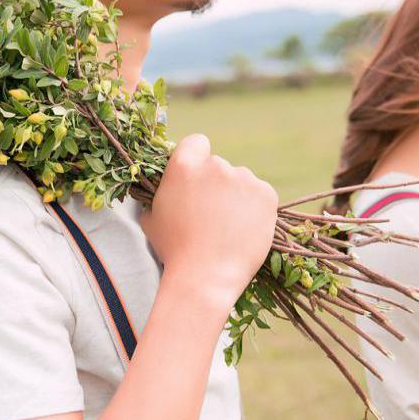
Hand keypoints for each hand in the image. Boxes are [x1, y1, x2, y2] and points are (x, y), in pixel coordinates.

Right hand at [140, 134, 278, 312]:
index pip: (196, 143)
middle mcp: (215, 165)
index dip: (197, 158)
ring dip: (236, 197)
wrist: (205, 277)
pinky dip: (255, 208)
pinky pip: (260, 194)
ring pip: (241, 181)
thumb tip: (165, 189)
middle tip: (211, 215)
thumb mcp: (152, 218)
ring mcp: (243, 178)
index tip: (198, 178)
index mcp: (184, 165)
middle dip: (216, 185)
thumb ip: (160, 195)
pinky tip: (243, 229)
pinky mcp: (266, 193)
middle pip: (219, 166)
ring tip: (228, 228)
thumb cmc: (174, 250)